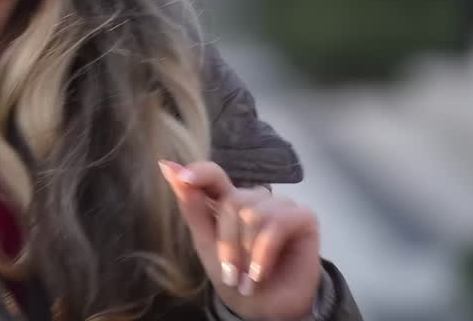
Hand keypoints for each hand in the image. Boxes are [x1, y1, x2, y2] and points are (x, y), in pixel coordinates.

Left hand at [160, 160, 320, 320]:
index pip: (214, 175)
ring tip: (247, 279)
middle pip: (232, 202)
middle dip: (227, 244)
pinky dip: (263, 254)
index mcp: (228, 201)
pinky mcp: (304, 217)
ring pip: (252, 213)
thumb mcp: (207, 245)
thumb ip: (192, 207)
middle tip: (231, 274)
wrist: (268, 310)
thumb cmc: (237, 278)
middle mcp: (255, 198)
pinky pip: (277, 224)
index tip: (183, 178)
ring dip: (246, 254)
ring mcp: (280, 205)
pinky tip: (260, 274)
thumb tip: (168, 166)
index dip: (200, 173)